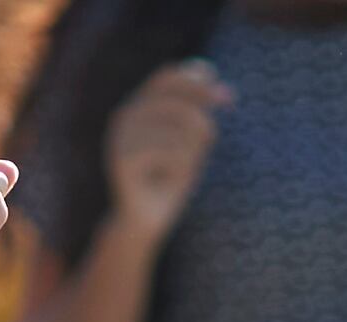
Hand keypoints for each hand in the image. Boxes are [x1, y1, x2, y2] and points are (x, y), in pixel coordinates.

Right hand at [101, 63, 225, 245]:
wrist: (144, 222)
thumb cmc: (170, 178)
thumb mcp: (190, 140)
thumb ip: (200, 111)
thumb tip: (221, 85)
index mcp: (137, 106)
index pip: (168, 76)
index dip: (199, 80)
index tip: (227, 98)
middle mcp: (123, 117)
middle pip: (174, 97)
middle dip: (202, 115)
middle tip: (211, 140)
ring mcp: (119, 139)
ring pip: (176, 127)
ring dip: (192, 149)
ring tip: (184, 168)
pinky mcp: (122, 163)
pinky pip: (170, 153)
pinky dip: (181, 167)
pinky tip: (170, 180)